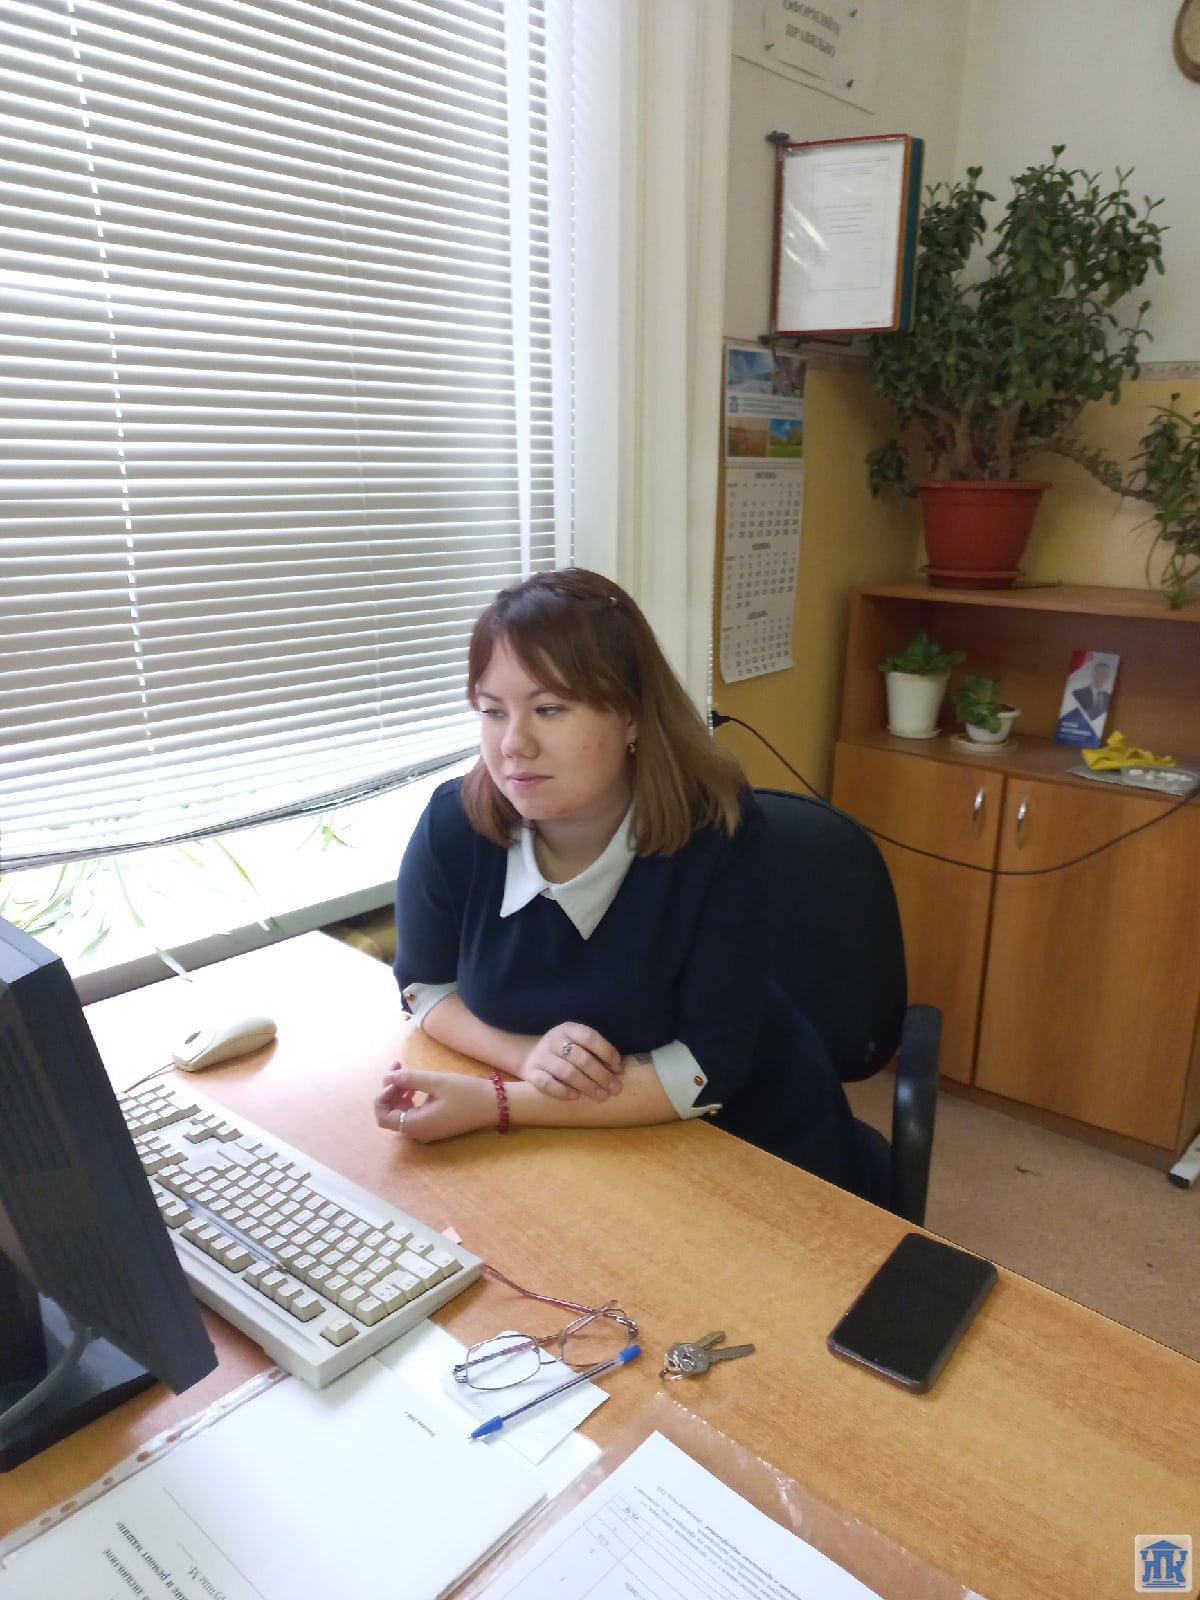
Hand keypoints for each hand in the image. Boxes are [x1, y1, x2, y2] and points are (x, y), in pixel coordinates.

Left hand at [374, 1067, 495, 1143]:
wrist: (494, 1105)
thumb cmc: (466, 1093)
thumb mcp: (437, 1082)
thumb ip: (409, 1079)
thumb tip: (387, 1077)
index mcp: (416, 1125)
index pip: (383, 1116)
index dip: (382, 1096)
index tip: (394, 1077)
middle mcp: (418, 1132)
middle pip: (390, 1114)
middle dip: (389, 1090)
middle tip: (398, 1066)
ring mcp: (426, 1130)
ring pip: (400, 1113)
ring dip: (398, 1093)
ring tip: (406, 1073)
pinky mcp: (434, 1125)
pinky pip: (412, 1114)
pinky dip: (409, 1099)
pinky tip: (416, 1086)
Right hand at [521, 1024, 623, 1101]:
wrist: (530, 1058)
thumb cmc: (563, 1053)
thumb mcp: (577, 1044)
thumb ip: (595, 1053)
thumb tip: (618, 1071)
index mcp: (568, 1029)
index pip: (590, 1037)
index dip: (607, 1052)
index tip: (619, 1069)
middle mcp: (553, 1039)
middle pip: (581, 1058)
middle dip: (601, 1075)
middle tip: (615, 1089)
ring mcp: (541, 1056)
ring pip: (566, 1072)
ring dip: (587, 1086)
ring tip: (601, 1096)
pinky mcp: (531, 1073)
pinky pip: (546, 1083)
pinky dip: (562, 1091)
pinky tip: (575, 1096)